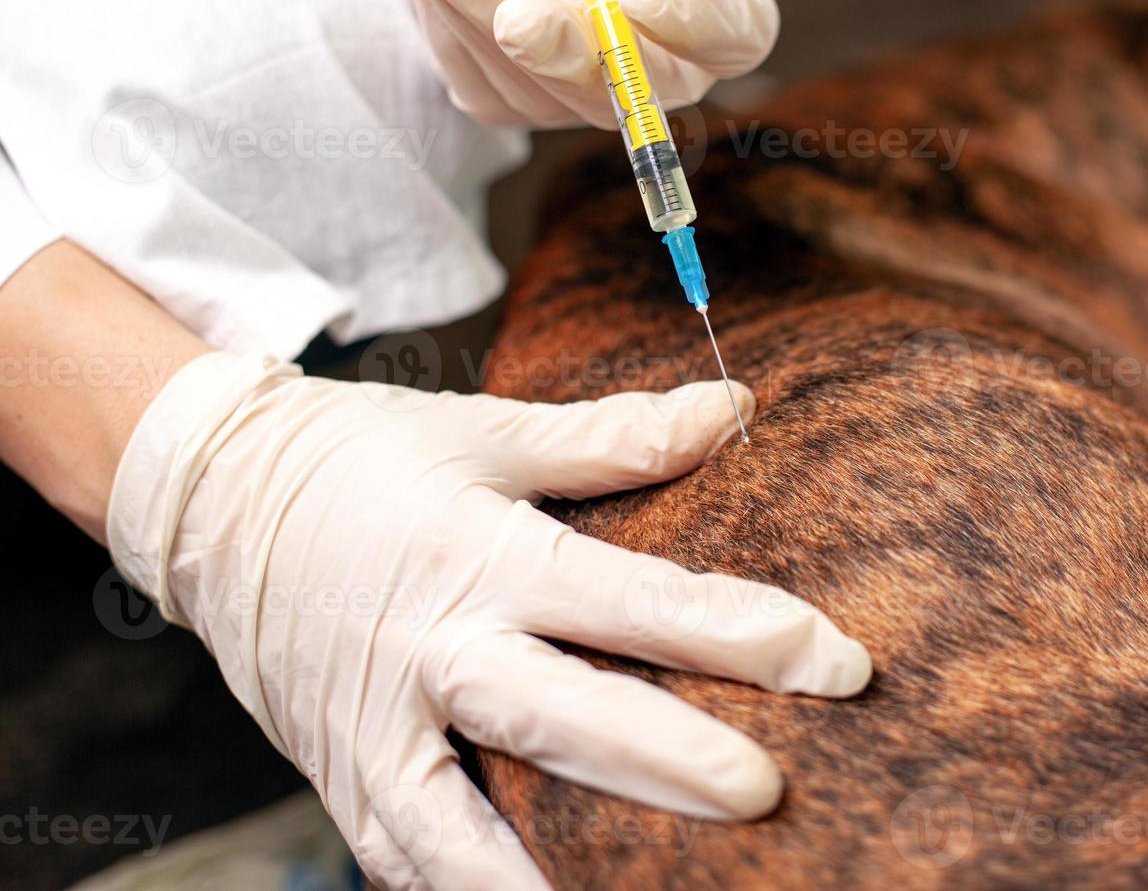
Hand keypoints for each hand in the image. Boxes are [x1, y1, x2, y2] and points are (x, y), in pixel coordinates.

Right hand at [107, 353, 869, 888]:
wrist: (211, 497)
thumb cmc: (362, 458)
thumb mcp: (486, 432)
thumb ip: (613, 437)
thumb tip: (732, 410)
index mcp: (480, 555)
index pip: (628, 600)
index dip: (734, 629)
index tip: (830, 659)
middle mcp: (432, 649)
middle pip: (559, 716)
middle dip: (663, 760)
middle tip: (763, 794)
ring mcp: (379, 724)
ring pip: (464, 823)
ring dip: (543, 876)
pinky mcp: (340, 773)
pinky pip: (400, 855)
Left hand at [409, 0, 778, 127]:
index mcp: (716, 7)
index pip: (732, 30)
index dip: (694, 19)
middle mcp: (661, 70)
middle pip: (633, 90)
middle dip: (571, 54)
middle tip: (523, 21)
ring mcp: (585, 97)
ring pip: (544, 89)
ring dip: (487, 27)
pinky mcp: (515, 103)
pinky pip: (488, 84)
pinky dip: (457, 26)